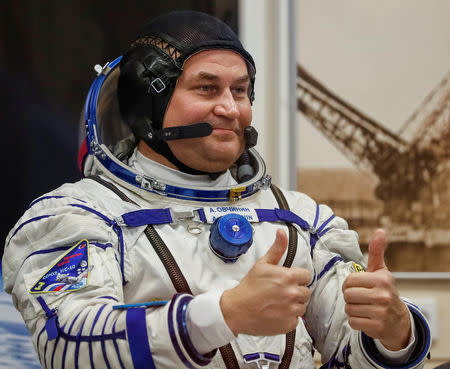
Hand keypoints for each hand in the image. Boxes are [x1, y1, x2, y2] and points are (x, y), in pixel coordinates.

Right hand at [220, 229, 311, 335]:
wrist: (237, 310)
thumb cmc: (249, 287)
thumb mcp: (262, 264)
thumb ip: (277, 248)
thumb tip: (282, 233)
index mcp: (288, 277)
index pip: (306, 276)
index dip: (297, 277)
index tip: (287, 281)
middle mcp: (292, 293)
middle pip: (306, 292)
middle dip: (295, 291)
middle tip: (280, 292)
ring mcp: (291, 310)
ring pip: (302, 306)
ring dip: (293, 305)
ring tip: (277, 303)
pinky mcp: (289, 324)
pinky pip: (296, 319)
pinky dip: (288, 317)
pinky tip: (276, 313)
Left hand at [342, 229, 410, 349]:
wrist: (398, 320)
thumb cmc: (384, 291)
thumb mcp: (381, 271)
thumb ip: (376, 251)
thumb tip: (380, 231)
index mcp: (381, 280)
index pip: (349, 281)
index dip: (349, 284)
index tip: (359, 286)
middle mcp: (383, 296)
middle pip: (347, 295)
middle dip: (350, 297)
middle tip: (361, 298)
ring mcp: (381, 313)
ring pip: (349, 309)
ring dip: (352, 309)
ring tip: (364, 307)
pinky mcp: (377, 327)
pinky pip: (352, 322)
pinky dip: (356, 321)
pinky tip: (366, 318)